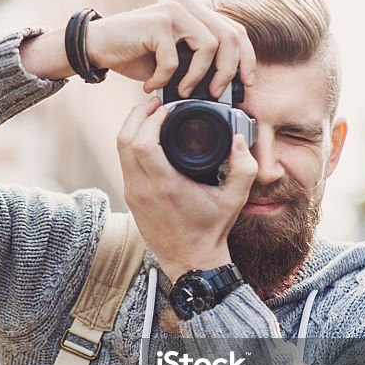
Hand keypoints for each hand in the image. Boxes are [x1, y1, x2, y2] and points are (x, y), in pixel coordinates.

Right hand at [18, 0, 255, 96]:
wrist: (97, 47)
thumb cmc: (135, 56)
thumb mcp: (174, 62)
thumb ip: (197, 66)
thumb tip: (224, 90)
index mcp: (197, 13)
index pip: (236, 31)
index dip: (247, 58)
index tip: (245, 83)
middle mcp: (189, 6)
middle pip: (230, 37)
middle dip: (227, 71)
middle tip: (216, 94)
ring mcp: (174, 11)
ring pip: (208, 45)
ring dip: (198, 76)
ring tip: (182, 93)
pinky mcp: (157, 22)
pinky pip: (174, 58)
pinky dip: (164, 78)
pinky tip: (150, 87)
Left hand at [116, 97, 257, 281]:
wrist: (190, 261)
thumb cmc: (210, 230)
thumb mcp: (235, 198)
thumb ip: (244, 166)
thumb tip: (239, 139)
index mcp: (165, 186)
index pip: (143, 142)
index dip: (150, 118)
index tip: (166, 108)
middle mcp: (143, 189)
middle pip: (125, 140)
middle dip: (137, 115)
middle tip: (155, 103)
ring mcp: (133, 194)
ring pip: (120, 150)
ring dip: (132, 128)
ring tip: (151, 116)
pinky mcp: (131, 198)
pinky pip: (124, 163)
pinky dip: (132, 144)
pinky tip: (148, 137)